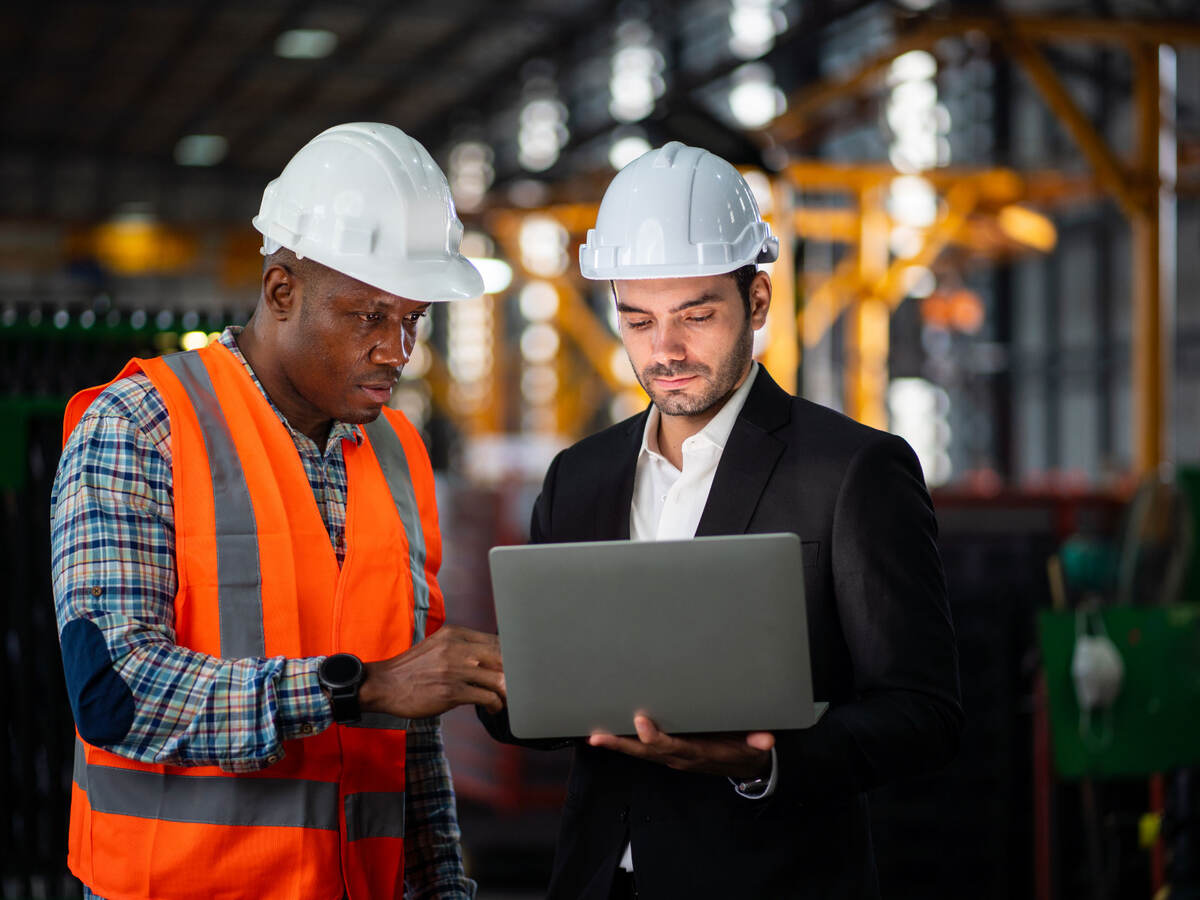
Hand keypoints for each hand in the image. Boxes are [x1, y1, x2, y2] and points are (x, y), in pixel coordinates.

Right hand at [359, 624, 505, 718]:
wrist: (383, 684)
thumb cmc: (411, 669)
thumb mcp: (436, 646)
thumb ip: (460, 647)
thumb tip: (488, 658)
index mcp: (454, 634)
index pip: (494, 641)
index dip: (509, 656)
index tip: (514, 668)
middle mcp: (457, 649)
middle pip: (501, 658)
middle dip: (513, 673)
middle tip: (515, 686)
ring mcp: (455, 670)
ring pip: (498, 678)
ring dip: (507, 692)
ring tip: (505, 700)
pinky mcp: (451, 692)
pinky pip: (486, 697)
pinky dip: (495, 704)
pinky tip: (493, 708)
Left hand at [588, 714, 773, 779]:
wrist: (745, 766)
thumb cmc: (746, 749)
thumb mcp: (756, 746)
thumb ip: (757, 742)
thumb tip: (765, 740)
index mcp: (700, 753)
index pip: (675, 746)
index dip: (657, 737)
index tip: (642, 722)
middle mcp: (681, 757)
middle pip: (648, 752)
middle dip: (624, 744)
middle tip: (600, 736)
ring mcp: (673, 756)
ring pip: (641, 752)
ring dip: (618, 745)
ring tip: (594, 736)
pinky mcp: (669, 753)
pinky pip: (644, 750)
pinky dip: (625, 743)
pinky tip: (606, 735)